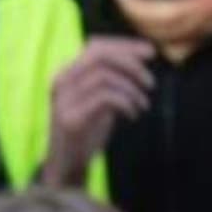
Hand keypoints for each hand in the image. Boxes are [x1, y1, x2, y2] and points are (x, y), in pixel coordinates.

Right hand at [35, 37, 154, 189]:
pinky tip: (133, 115)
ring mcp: (63, 100)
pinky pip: (105, 98)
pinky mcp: (70, 119)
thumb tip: (139, 58)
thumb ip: (110, 79)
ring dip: (132, 88)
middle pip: (99, 56)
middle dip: (131, 64)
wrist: (66, 166)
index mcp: (66, 73)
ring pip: (104, 76)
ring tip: (143, 104)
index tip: (150, 53)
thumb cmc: (86, 131)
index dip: (125, 46)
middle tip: (150, 82)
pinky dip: (126, 102)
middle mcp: (61, 82)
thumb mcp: (98, 99)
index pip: (95, 46)